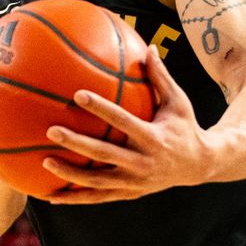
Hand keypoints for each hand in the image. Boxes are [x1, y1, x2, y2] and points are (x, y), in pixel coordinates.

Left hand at [41, 48, 215, 203]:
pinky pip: (98, 197)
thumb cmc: (185, 127)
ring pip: (97, 182)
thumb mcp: (178, 102)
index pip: (123, 121)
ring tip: (45, 162)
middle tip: (51, 130)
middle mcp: (143, 163)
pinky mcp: (129, 193)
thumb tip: (149, 47)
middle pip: (104, 154)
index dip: (101, 108)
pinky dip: (75, 198)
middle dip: (77, 143)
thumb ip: (161, 77)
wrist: (199, 166)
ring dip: (70, 174)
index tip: (78, 95)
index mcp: (153, 138)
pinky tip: (50, 196)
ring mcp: (135, 182)